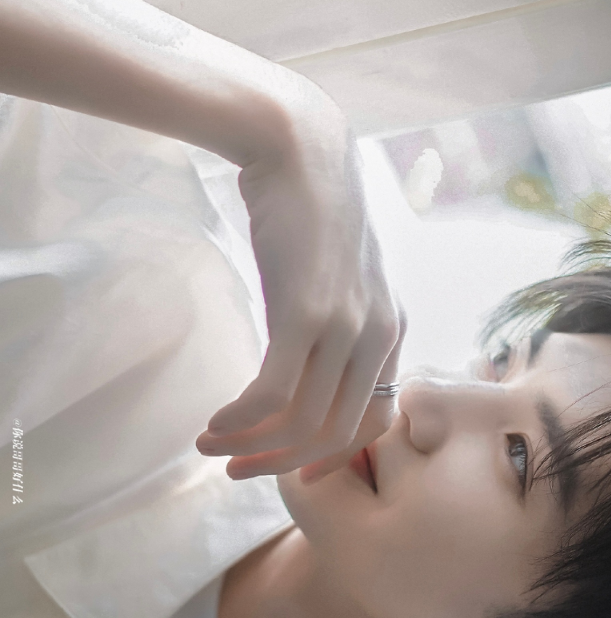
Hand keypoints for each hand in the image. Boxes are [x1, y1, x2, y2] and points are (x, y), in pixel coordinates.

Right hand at [195, 93, 404, 481]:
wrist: (300, 148)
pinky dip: (243, 421)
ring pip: (304, 422)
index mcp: (392, 329)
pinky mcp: (306, 315)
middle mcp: (379, 335)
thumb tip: (300, 367)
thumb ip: (332, 323)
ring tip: (211, 446)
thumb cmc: (309, 209)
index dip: (332, 455)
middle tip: (237, 469)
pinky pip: (275, 395)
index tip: (289, 468)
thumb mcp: (336, 275)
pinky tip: (216, 423)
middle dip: (283, 463)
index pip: (375, 420)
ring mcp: (346, 327)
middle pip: (339, 433)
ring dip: (252, 446)